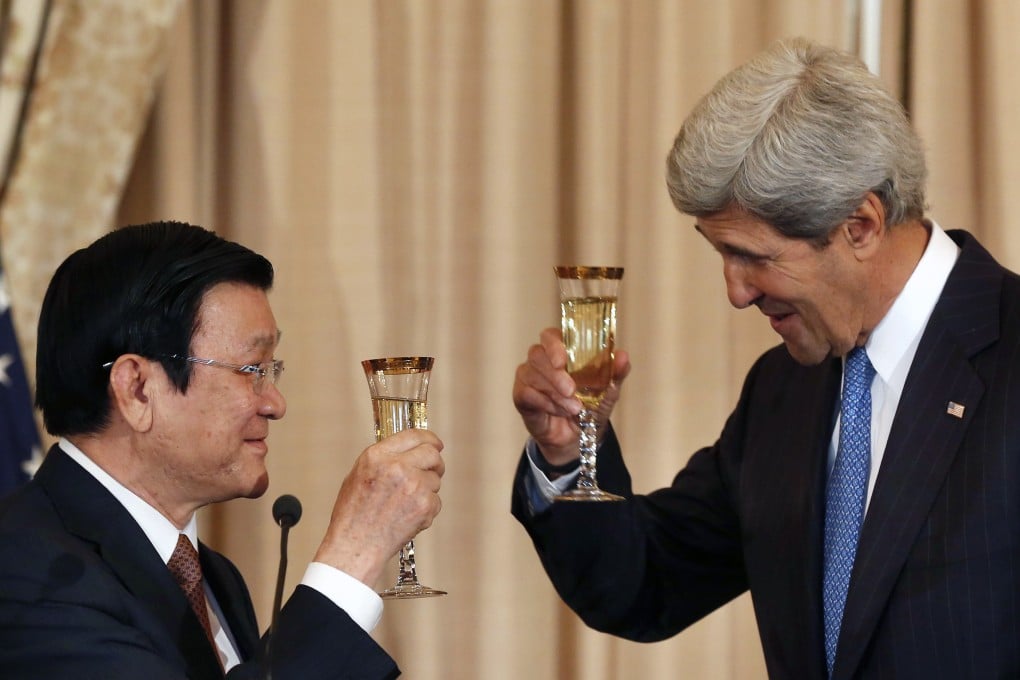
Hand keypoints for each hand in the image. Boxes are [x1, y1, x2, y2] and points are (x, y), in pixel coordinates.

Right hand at [313, 428, 444, 587]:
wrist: (356, 545)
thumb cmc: (352, 515)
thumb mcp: (357, 475)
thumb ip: (383, 459)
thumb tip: (407, 451)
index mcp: (377, 456)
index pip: (413, 435)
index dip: (428, 438)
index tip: (435, 443)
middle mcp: (397, 466)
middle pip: (432, 453)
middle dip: (435, 462)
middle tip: (433, 469)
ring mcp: (413, 485)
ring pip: (435, 479)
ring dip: (427, 489)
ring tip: (406, 504)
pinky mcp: (425, 505)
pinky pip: (436, 501)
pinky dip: (427, 509)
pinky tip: (408, 517)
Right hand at [512, 327, 629, 465]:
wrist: (577, 437)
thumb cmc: (590, 407)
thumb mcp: (608, 391)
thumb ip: (615, 373)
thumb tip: (623, 356)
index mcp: (562, 350)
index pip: (551, 335)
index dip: (554, 344)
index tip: (562, 360)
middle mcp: (541, 359)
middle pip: (537, 354)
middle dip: (555, 374)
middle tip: (571, 390)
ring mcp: (528, 376)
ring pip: (532, 375)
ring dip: (554, 393)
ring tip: (573, 408)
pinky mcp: (521, 395)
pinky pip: (526, 393)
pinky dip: (545, 404)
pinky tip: (559, 411)